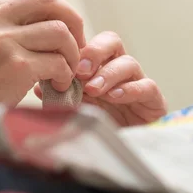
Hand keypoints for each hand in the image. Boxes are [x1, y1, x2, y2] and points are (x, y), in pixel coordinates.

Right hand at [0, 0, 85, 135]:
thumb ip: (0, 32)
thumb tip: (43, 28)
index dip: (57, 16)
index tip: (65, 38)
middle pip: (49, 2)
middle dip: (73, 23)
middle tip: (76, 49)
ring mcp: (1, 41)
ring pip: (59, 33)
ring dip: (70, 55)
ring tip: (64, 75)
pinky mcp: (14, 66)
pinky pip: (58, 63)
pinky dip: (65, 75)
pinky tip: (57, 87)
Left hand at [34, 31, 166, 125]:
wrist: (123, 151)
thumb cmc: (98, 124)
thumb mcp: (75, 107)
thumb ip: (60, 95)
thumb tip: (38, 86)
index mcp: (98, 66)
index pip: (91, 41)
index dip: (79, 46)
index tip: (63, 61)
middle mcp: (118, 68)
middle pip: (112, 41)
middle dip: (95, 51)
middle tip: (81, 70)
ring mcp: (137, 81)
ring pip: (129, 63)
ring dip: (108, 74)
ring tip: (93, 89)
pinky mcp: (154, 100)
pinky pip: (147, 86)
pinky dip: (130, 89)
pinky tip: (115, 97)